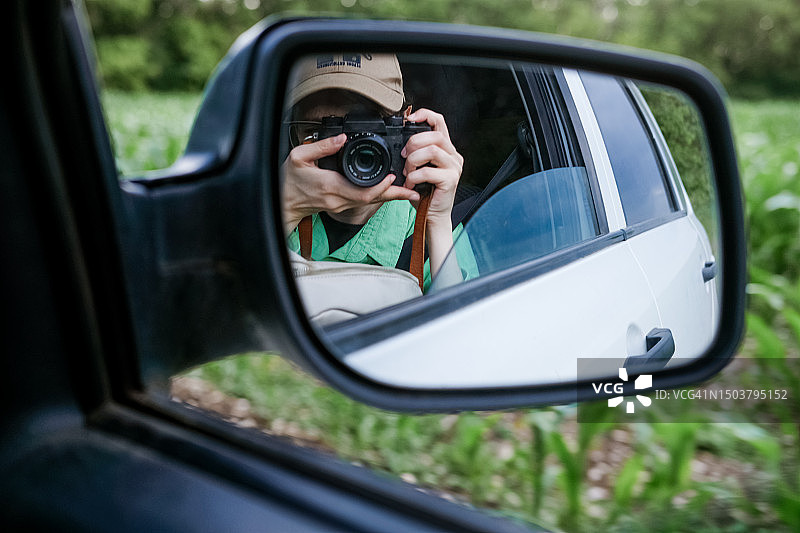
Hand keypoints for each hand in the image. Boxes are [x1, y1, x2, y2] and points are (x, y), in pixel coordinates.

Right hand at [281, 133, 419, 234]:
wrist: (282, 201)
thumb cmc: (288, 180)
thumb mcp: (298, 156)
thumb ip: (321, 146)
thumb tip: (342, 137)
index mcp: (330, 186)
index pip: (362, 192)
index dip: (381, 187)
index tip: (394, 177)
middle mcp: (338, 199)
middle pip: (373, 200)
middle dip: (395, 195)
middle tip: (414, 190)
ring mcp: (340, 205)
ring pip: (371, 203)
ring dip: (390, 196)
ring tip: (409, 190)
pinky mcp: (341, 206)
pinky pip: (364, 202)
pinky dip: (379, 196)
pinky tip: (390, 191)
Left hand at [400, 109, 464, 275]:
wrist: (432, 216)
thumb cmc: (423, 192)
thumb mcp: (418, 167)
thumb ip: (415, 151)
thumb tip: (400, 135)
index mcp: (446, 149)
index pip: (439, 121)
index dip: (424, 115)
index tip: (408, 119)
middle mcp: (453, 155)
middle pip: (434, 135)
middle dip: (413, 143)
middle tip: (404, 157)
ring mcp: (454, 167)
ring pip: (432, 150)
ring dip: (413, 161)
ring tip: (408, 173)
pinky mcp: (451, 180)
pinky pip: (428, 171)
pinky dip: (414, 178)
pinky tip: (411, 185)